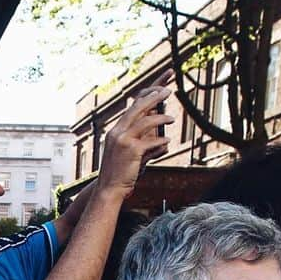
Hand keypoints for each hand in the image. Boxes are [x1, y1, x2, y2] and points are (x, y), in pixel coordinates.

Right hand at [97, 77, 173, 197]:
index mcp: (115, 132)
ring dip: (161, 118)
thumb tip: (163, 143)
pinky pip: (151, 141)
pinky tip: (167, 142)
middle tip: (168, 91)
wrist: (108, 189)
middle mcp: (117, 133)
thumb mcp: (130, 156)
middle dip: (154, 98)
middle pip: (138, 108)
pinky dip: (161, 142)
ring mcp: (123, 140)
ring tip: (172, 119)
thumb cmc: (119, 174)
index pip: (131, 109)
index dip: (145, 97)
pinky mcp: (132, 150)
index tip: (158, 90)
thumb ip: (145, 146)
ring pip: (146, 121)